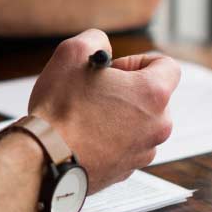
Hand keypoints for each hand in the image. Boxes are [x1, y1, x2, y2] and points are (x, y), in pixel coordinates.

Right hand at [28, 30, 179, 192]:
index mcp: (152, 94)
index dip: (138, 61)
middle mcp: (157, 125)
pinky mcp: (126, 171)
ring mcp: (143, 151)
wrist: (44, 159)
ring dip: (117, 117)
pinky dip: (108, 140)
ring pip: (138, 124)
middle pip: (152, 98)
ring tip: (85, 117)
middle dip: (126, 92)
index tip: (114, 70)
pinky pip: (124, 147)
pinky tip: (82, 137)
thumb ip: (95, 40)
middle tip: (94, 93)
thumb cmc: (59, 109)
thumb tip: (102, 47)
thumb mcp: (71, 54)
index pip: (167, 66)